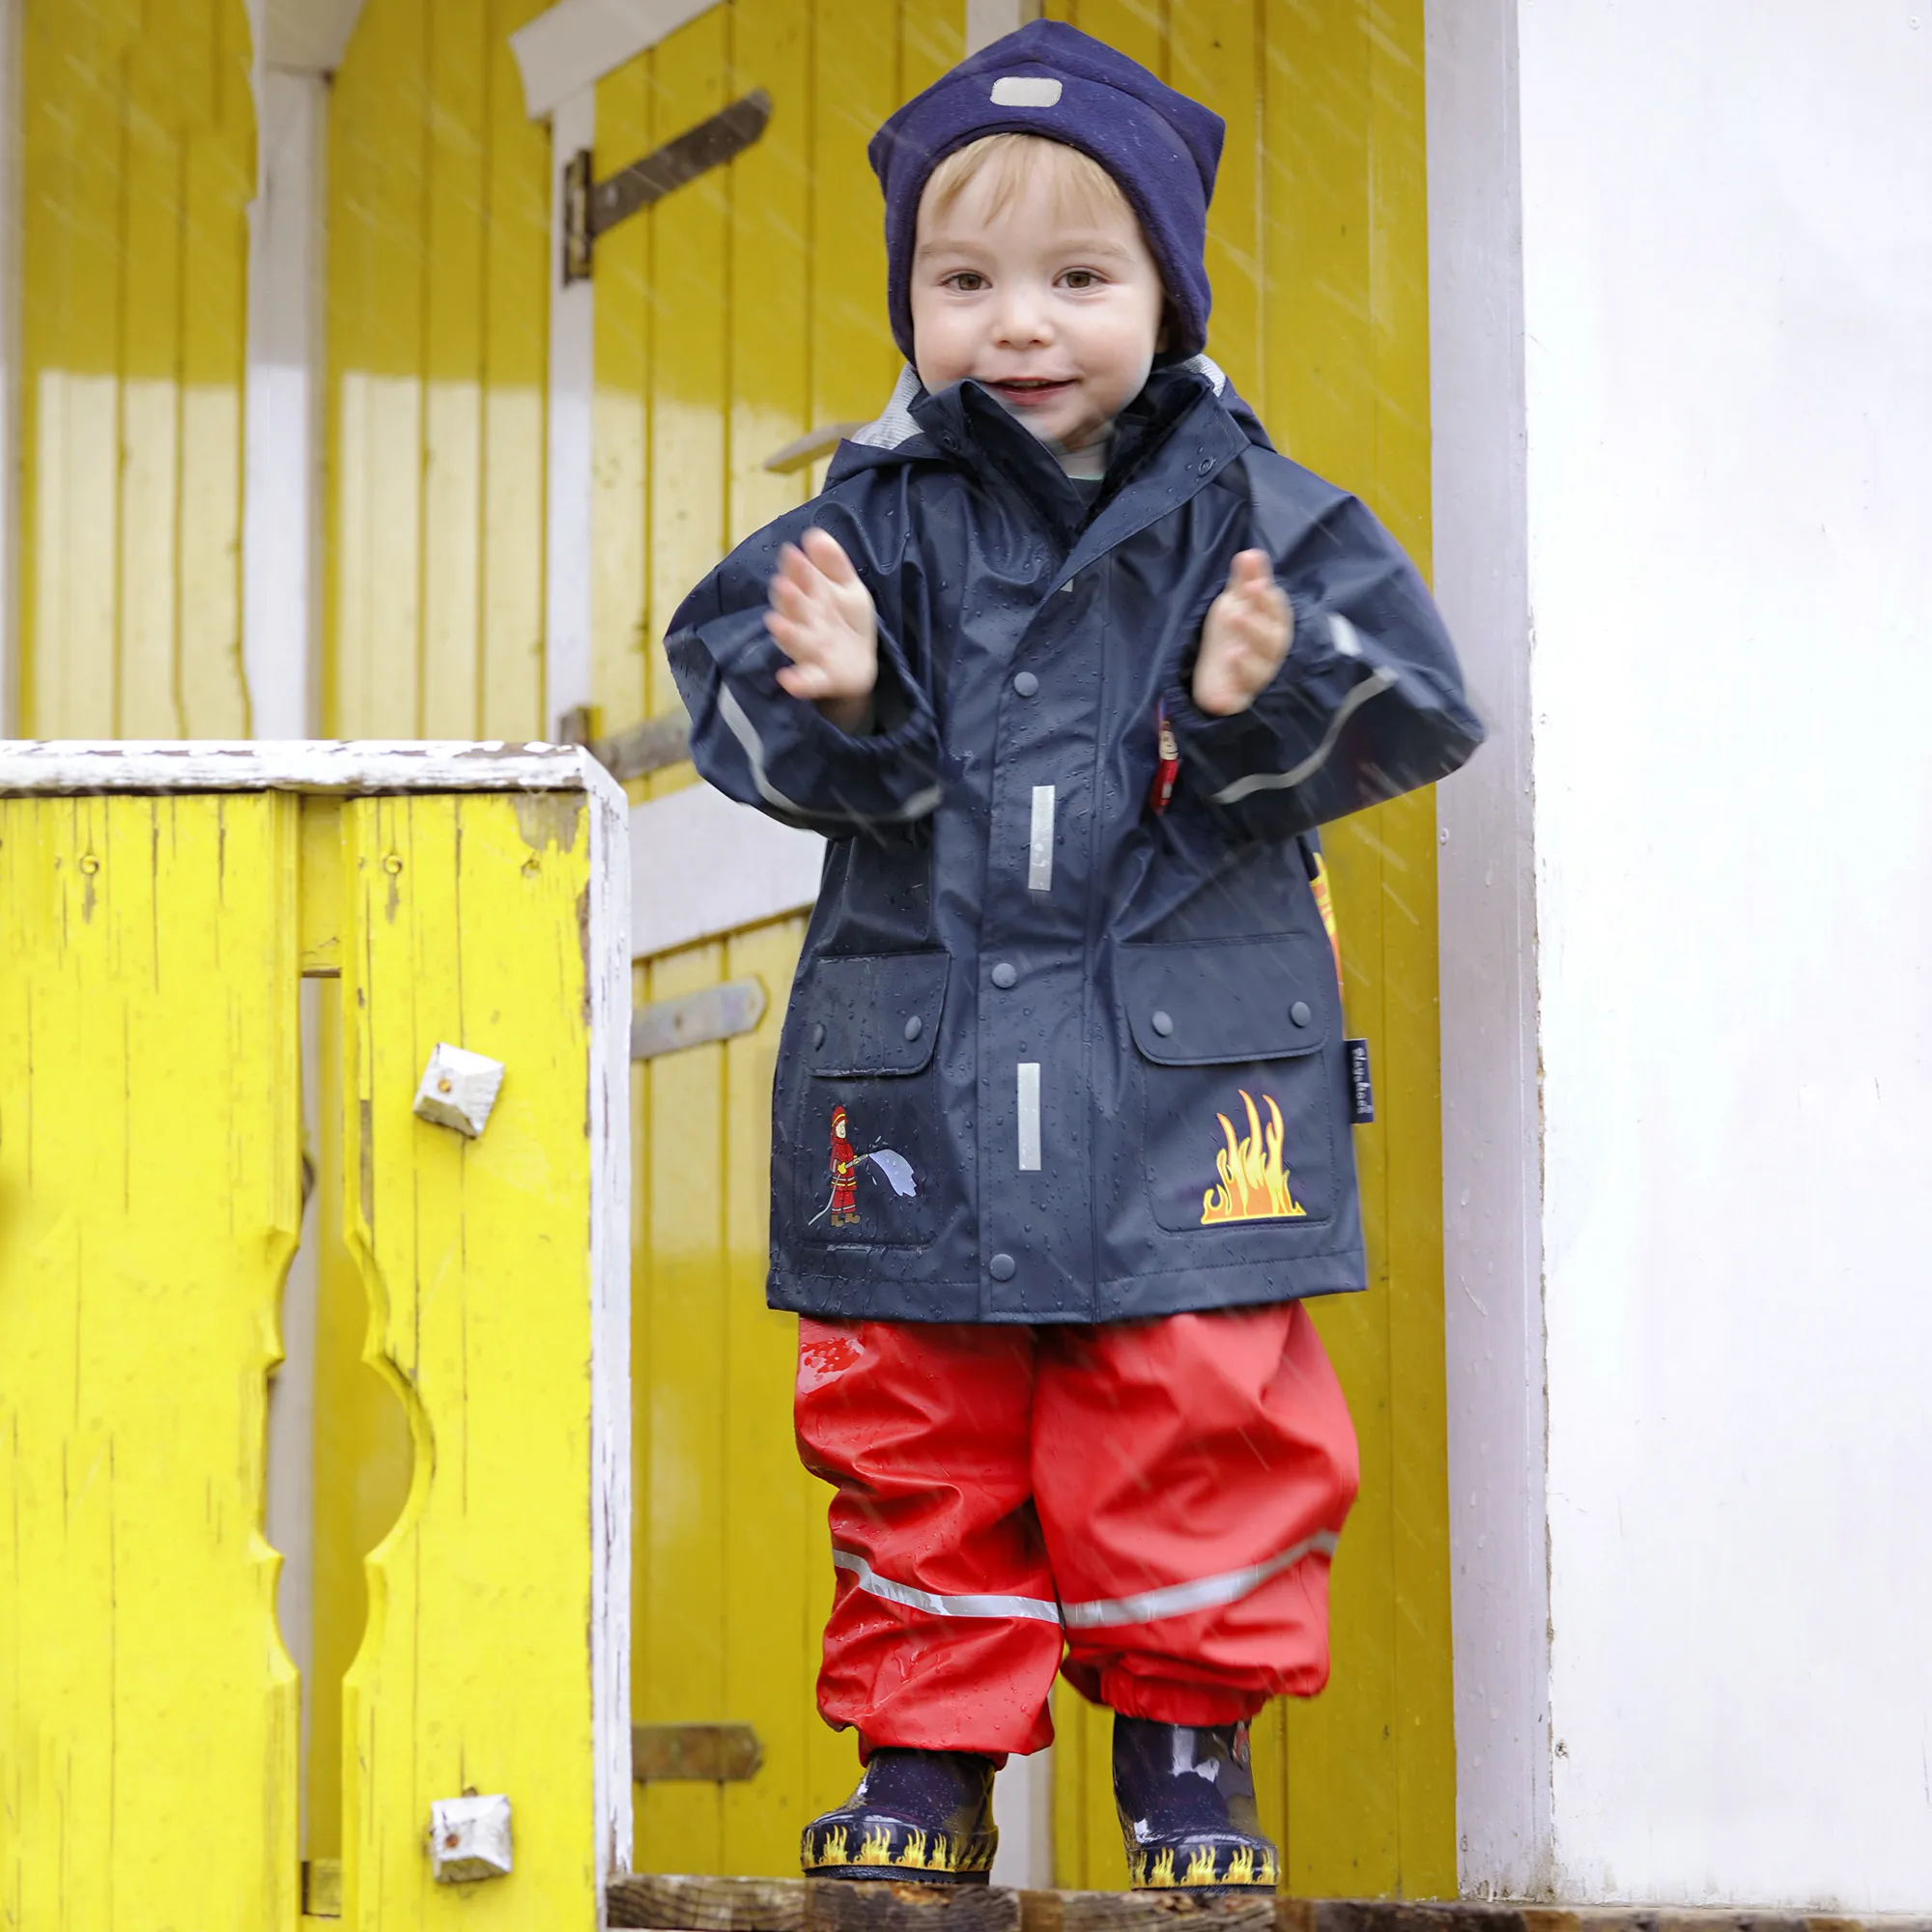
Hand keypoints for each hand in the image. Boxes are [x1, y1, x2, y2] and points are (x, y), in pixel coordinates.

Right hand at [767, 527, 878, 733]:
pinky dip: (797, 682)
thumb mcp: (847, 587)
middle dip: (789, 597)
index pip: (801, 579)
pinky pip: (807, 680)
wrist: (860, 663)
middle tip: (783, 584)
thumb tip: (814, 533)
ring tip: (775, 624)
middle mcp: (805, 621)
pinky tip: (788, 680)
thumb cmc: (846, 619)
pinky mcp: (820, 678)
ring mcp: (810, 650)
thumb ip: (832, 562)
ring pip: (796, 640)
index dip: (796, 567)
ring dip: (786, 633)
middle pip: (795, 607)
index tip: (791, 552)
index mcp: (811, 596)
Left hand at [1192, 549, 1292, 716]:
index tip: (1254, 586)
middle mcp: (1270, 653)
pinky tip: (1218, 698)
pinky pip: (1238, 701)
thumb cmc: (1234, 629)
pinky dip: (1230, 699)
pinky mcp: (1238, 699)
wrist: (1215, 668)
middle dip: (1255, 628)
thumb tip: (1251, 553)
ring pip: (1259, 673)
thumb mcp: (1238, 601)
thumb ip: (1246, 580)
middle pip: (1271, 642)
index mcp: (1273, 624)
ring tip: (1232, 652)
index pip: (1276, 612)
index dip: (1266, 600)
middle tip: (1236, 615)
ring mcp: (1255, 677)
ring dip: (1247, 663)